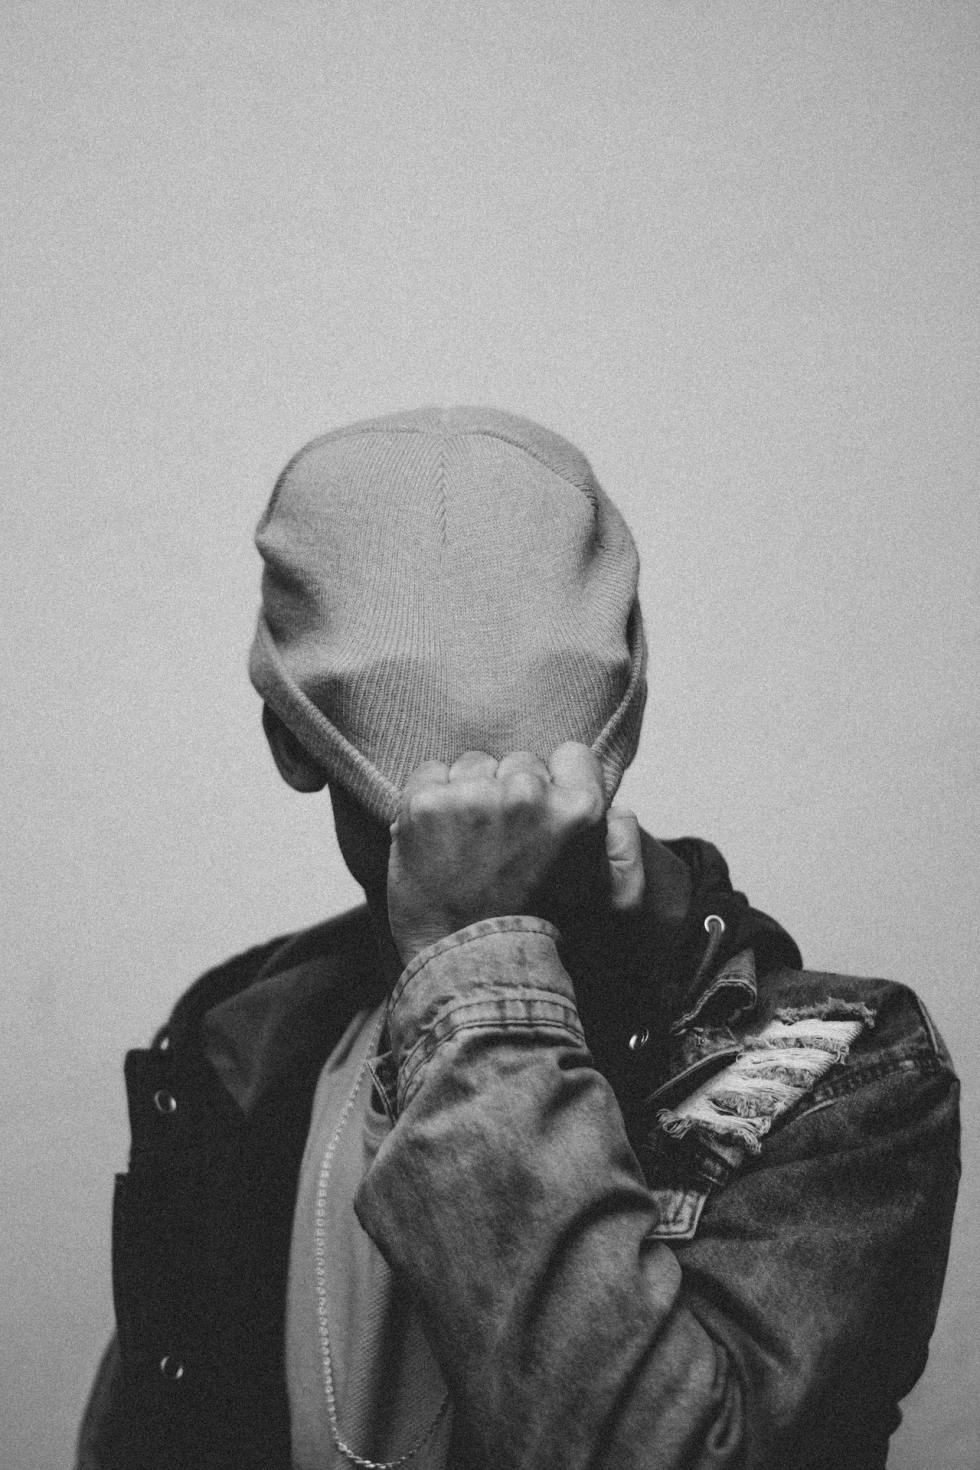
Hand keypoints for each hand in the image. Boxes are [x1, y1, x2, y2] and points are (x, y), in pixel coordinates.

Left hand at [387, 743, 644, 963]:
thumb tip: (618, 811)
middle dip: (511, 792)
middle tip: (502, 844)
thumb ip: (627, 849)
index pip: (570, 755)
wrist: (472, 968)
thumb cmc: (541, 933)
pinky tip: (438, 838)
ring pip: (473, 764)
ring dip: (470, 794)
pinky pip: (429, 774)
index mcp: (578, 810)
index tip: (541, 817)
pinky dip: (430, 799)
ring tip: (468, 844)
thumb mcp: (613, 902)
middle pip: (519, 761)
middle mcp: (527, 794)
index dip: (557, 783)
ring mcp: (473, 797)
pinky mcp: (426, 805)